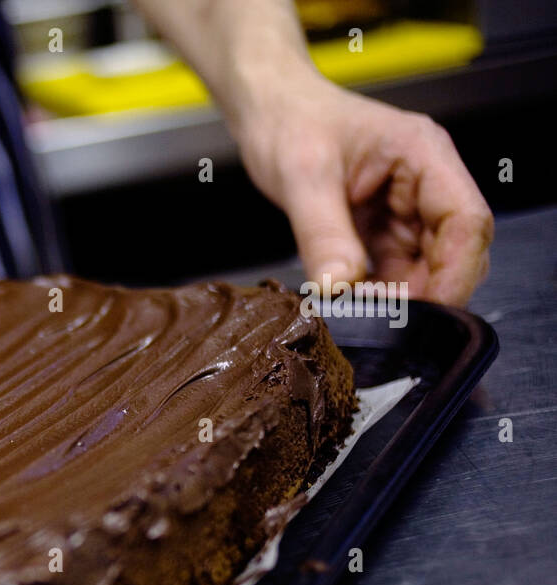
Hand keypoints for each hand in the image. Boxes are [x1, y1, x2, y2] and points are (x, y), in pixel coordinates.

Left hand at [231, 74, 492, 306]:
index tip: (430, 311)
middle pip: (453, 251)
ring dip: (400, 297)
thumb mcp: (301, 176)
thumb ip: (322, 233)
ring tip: (361, 315)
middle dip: (428, 292)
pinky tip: (353, 305)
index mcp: (424, 156)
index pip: (466, 221)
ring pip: (424, 266)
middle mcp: (425, 183)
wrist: (268, 111)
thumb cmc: (290, 121)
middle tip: (386, 323)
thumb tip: (338, 288)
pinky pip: (392, 269)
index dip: (456, 272)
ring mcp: (404, 208)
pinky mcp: (380, 228)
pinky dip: (378, 293)